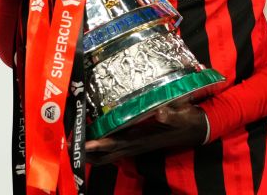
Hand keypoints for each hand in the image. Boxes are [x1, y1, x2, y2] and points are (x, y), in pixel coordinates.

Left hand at [84, 99, 207, 164]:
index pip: (118, 144)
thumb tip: (161, 112)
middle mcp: (136, 145)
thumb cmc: (189, 121)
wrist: (197, 129)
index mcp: (143, 139)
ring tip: (73, 145)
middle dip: (88, 152)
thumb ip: (173, 114)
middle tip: (69, 145)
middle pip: (107, 154)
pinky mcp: (136, 142)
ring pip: (109, 154)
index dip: (101, 144)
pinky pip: (114, 149)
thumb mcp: (184, 115)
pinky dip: (100, 148)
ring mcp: (135, 145)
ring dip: (92, 153)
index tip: (85, 143)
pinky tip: (90, 140)